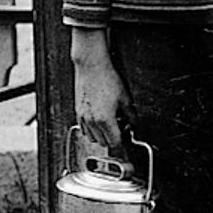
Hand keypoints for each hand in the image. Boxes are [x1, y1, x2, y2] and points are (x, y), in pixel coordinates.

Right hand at [70, 32, 126, 151]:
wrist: (91, 67)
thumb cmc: (107, 80)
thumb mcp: (125, 99)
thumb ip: (131, 116)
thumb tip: (134, 125)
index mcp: (105, 120)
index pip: (115, 143)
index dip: (122, 145)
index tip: (127, 143)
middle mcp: (92, 121)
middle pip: (104, 143)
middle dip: (113, 138)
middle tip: (121, 128)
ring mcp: (83, 117)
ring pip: (92, 138)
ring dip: (102, 135)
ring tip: (110, 123)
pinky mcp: (77, 112)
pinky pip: (84, 129)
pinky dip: (92, 129)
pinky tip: (100, 119)